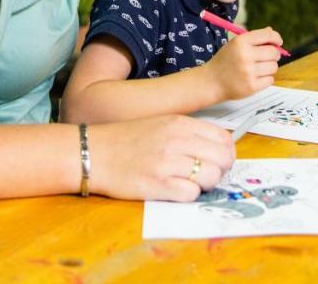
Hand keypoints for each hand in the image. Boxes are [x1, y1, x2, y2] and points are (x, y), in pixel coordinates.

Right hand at [87, 115, 234, 200]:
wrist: (92, 153)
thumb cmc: (124, 140)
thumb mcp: (159, 124)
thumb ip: (187, 133)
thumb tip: (216, 148)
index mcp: (179, 123)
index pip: (223, 138)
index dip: (225, 153)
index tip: (217, 160)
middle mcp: (177, 140)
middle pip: (223, 158)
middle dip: (220, 170)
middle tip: (206, 175)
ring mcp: (168, 163)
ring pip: (211, 177)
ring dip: (205, 184)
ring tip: (188, 183)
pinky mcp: (158, 185)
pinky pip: (191, 194)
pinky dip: (188, 195)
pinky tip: (174, 189)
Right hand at [202, 27, 282, 100]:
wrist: (211, 82)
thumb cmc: (224, 61)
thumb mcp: (234, 44)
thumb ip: (253, 38)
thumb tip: (271, 32)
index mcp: (241, 42)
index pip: (267, 35)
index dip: (276, 38)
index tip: (278, 42)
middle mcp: (245, 56)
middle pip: (273, 52)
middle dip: (274, 54)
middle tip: (267, 57)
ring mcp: (249, 72)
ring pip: (274, 67)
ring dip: (269, 67)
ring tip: (258, 68)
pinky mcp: (252, 86)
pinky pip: (270, 80)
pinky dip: (266, 79)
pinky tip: (256, 77)